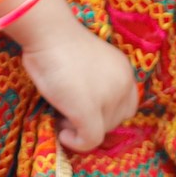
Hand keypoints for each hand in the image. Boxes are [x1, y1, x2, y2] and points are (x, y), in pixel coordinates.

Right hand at [17, 0, 138, 152]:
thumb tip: (84, 107)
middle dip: (93, 121)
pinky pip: (89, 140)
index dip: (106, 112)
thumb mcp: (89, 64)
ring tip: (61, 117)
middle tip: (67, 111)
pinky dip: (76, 143)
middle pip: (115, 120)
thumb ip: (97, 83)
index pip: (127, 106)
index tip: (83, 106)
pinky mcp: (89, 112)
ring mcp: (109, 99)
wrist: (48, 33)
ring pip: (102, 131)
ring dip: (82, 129)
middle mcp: (124, 85)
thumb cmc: (58, 42)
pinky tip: (63, 134)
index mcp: (125, 71)